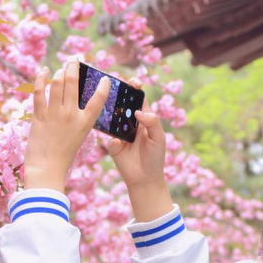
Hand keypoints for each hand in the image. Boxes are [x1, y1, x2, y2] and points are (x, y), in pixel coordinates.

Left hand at [24, 58, 109, 192]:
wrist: (47, 168)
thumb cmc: (63, 156)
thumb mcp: (78, 137)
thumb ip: (78, 119)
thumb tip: (71, 99)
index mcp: (85, 123)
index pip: (99, 100)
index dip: (104, 87)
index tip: (105, 79)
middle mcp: (71, 115)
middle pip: (73, 83)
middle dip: (74, 67)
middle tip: (75, 61)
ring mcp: (54, 114)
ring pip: (57, 82)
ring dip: (59, 71)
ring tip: (61, 68)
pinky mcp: (39, 115)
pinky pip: (39, 91)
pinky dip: (41, 78)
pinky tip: (43, 70)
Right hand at [105, 79, 170, 221]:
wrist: (144, 179)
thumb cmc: (155, 157)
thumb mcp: (159, 138)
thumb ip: (152, 122)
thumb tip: (138, 111)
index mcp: (144, 118)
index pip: (138, 98)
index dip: (135, 88)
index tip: (133, 83)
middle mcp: (130, 122)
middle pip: (121, 104)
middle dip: (116, 95)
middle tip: (112, 87)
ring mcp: (119, 133)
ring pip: (111, 118)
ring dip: (108, 111)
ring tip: (104, 103)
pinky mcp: (112, 144)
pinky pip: (108, 137)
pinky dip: (110, 137)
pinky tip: (115, 140)